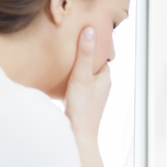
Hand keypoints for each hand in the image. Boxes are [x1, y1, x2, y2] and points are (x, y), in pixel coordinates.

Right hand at [63, 27, 111, 141]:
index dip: (95, 44)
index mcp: (105, 78)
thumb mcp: (82, 76)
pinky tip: (61, 77)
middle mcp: (101, 86)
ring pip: (85, 75)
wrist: (77, 135)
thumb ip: (85, 54)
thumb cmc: (82, 108)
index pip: (102, 55)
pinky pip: (78, 85)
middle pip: (93, 64)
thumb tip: (90, 30)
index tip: (86, 32)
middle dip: (85, 55)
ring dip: (78, 67)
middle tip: (72, 41)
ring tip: (66, 56)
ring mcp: (92, 95)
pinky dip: (72, 78)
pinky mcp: (82, 103)